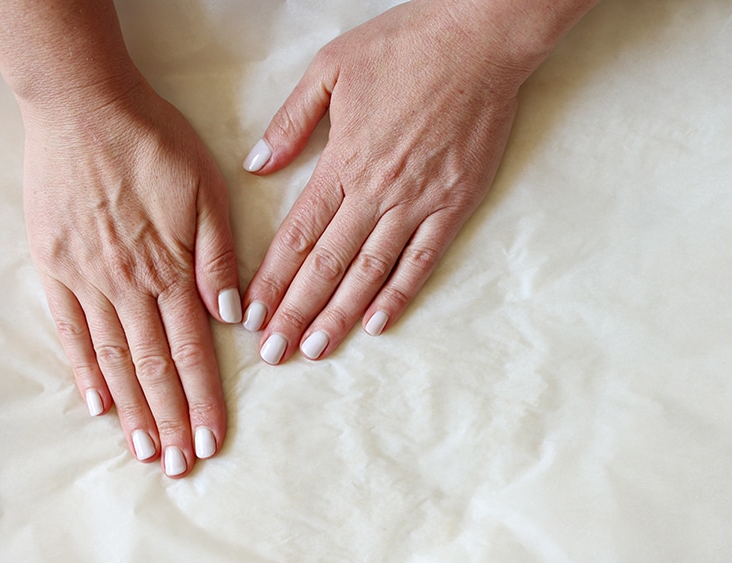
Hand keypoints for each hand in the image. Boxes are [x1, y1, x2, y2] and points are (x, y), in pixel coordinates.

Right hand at [21, 83, 239, 476]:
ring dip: (131, 411)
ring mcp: (86, 281)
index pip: (193, 352)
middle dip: (170, 422)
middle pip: (154, 369)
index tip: (211, 440)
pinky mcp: (54, 268)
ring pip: (113, 361)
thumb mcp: (207, 189)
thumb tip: (230, 317)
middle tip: (179, 465)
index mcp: (171, 269)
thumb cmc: (152, 141)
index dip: (203, 400)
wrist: (81, 106)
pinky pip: (70, 332)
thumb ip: (219, 257)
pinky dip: (84, 372)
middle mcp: (128, 286)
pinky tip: (97, 406)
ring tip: (143, 452)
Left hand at [239, 0, 537, 363]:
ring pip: (370, 271)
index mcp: (343, 159)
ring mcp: (418, 202)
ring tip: (314, 348)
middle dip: (295, 312)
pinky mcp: (454, 205)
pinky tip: (376, 323)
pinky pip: (422, 260)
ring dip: (339, 314)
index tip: (251, 314)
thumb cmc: (404, 45)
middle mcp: (377, 190)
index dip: (271, 279)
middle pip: (327, 265)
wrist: (479, 40)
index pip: (297, 235)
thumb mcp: (330, 67)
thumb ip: (291, 122)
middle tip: (273, 353)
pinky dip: (397, 294)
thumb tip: (257, 165)